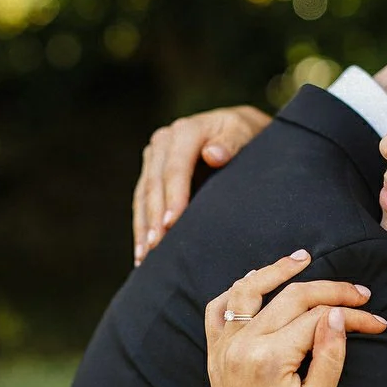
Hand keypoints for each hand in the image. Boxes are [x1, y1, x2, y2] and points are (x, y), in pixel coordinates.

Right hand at [133, 105, 271, 263]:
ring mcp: (155, 156)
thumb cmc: (246, 135)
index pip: (175, 169)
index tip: (171, 223)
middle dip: (154, 217)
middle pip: (155, 184)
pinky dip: (141, 226)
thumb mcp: (244, 133)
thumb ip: (231, 142)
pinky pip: (141, 200)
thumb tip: (213, 155)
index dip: (173, 197)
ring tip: (145, 256)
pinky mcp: (151, 171)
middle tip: (156, 247)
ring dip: (143, 227)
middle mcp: (164, 140)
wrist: (237, 129)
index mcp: (186, 131)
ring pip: (143, 195)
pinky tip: (142, 251)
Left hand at [205, 250, 386, 386]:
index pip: (317, 318)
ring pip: (248, 291)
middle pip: (289, 298)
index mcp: (268, 359)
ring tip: (303, 258)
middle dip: (330, 291)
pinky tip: (255, 281)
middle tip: (360, 291)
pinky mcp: (214, 356)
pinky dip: (236, 291)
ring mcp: (223, 349)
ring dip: (276, 271)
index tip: (377, 320)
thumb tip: (338, 315)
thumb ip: (329, 357)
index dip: (351, 314)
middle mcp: (240, 346)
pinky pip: (218, 310)